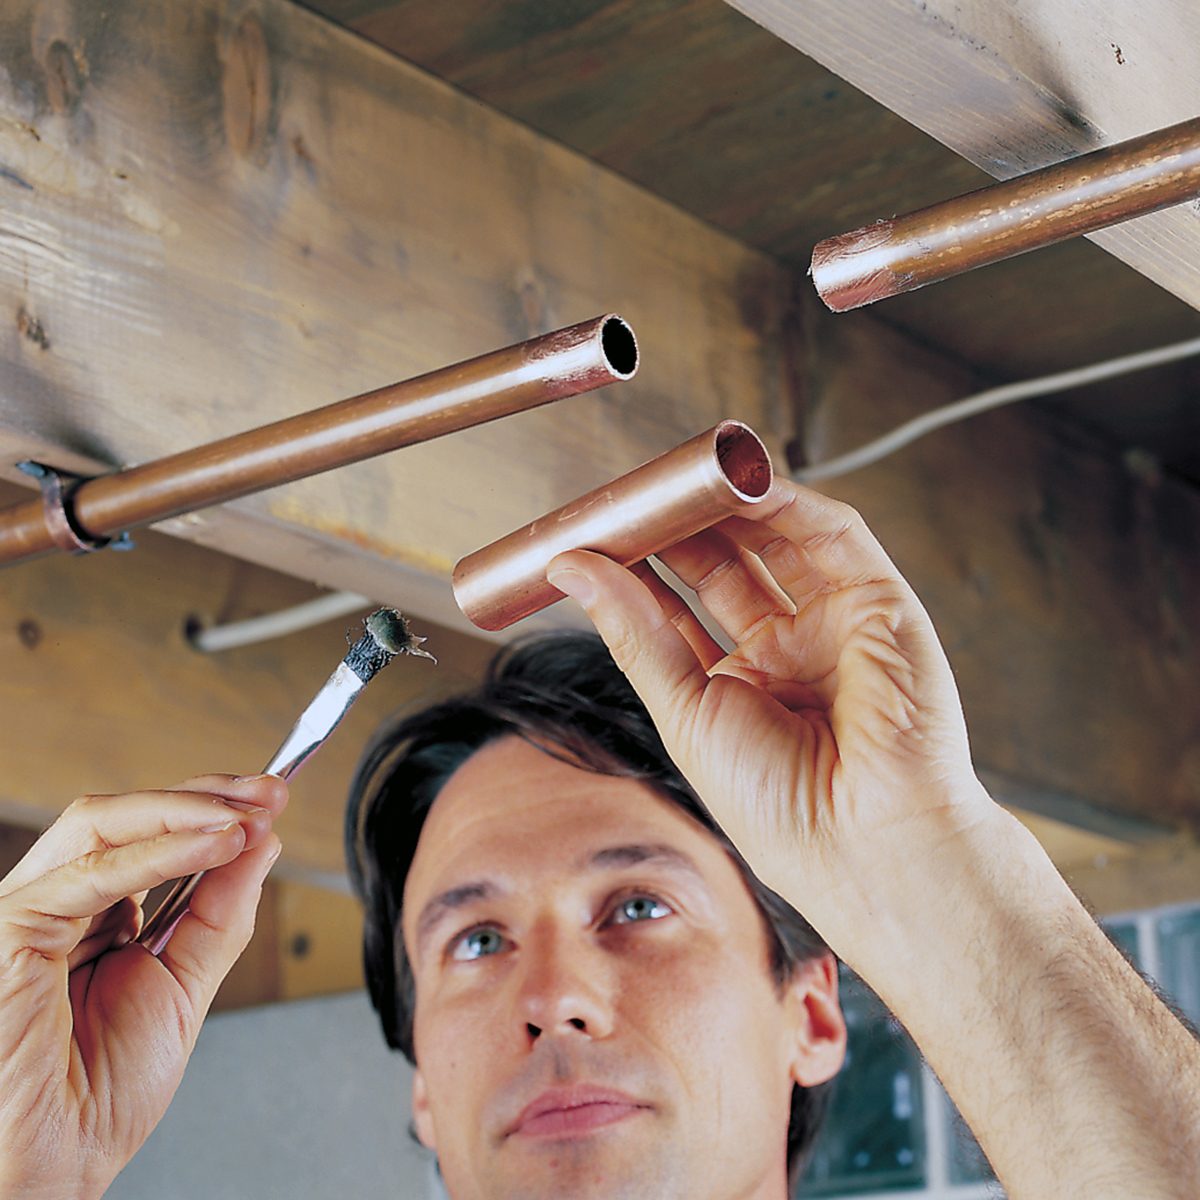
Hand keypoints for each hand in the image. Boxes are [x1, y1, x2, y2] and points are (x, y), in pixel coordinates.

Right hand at [0, 775, 285, 1199]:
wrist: (61, 1163)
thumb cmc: (102, 1093)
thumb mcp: (185, 985)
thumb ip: (219, 912)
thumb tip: (260, 842)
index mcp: (92, 913)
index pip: (149, 831)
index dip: (211, 806)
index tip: (272, 799)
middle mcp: (56, 903)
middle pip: (124, 815)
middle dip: (205, 795)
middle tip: (269, 793)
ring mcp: (27, 913)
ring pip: (101, 826)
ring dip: (186, 812)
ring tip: (246, 817)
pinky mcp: (11, 932)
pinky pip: (89, 875)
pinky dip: (158, 853)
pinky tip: (213, 846)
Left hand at [547, 480, 992, 940]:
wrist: (868, 843)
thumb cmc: (780, 805)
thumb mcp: (685, 711)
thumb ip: (635, 632)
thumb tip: (573, 570)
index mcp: (742, 687)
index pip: (684, 608)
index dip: (643, 568)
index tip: (599, 535)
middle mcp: (790, 652)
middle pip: (727, 566)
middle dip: (680, 529)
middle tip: (636, 497)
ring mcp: (836, 624)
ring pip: (775, 541)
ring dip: (727, 506)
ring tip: (677, 479)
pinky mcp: (881, 603)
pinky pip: (832, 535)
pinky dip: (787, 502)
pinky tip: (740, 483)